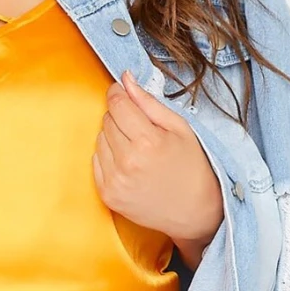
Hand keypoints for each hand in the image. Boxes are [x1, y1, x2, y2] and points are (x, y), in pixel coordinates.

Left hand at [93, 70, 224, 264]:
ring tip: (137, 149)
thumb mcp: (179, 128)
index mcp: (147, 141)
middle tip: (140, 130)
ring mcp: (115, 180)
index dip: (119, 94)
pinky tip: (129, 164)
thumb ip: (148, 102)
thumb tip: (125, 79)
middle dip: (120, 117)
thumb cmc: (191, 167)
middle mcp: (127, 161)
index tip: (123, 94)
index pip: (117, 104)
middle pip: (107, 120)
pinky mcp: (108, 195)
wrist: (194, 211)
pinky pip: (96, 161)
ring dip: (114, 138)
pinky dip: (108, 157)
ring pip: (99, 139)